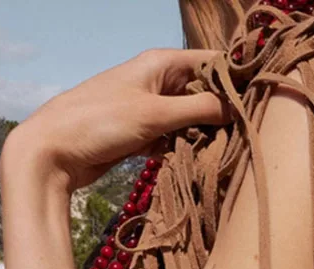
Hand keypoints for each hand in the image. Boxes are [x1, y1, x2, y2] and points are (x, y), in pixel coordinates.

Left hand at [4, 49, 231, 192]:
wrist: (54, 152)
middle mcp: (159, 81)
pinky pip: (176, 137)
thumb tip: (238, 109)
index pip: (212, 62)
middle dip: (224, 111)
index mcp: (161, 63)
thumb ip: (199, 110)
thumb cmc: (100, 122)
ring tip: (226, 151)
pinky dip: (185, 147)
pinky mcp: (144, 133)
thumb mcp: (155, 114)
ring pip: (192, 118)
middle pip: (205, 91)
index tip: (260, 101)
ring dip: (206, 134)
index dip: (236, 78)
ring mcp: (151, 108)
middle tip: (248, 134)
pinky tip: (196, 161)